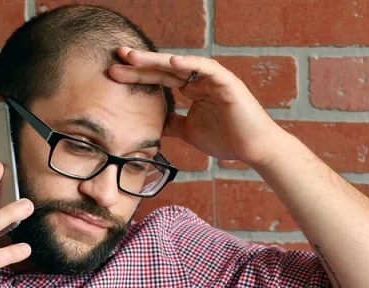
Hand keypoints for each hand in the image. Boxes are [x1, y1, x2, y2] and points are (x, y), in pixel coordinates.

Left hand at [108, 48, 286, 167]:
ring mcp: (214, 79)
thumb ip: (173, 124)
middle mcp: (201, 80)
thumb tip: (154, 124)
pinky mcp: (228, 83)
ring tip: (135, 57)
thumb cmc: (228, 140)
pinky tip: (172, 62)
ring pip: (182, 65)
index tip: (113, 74)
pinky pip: (207, 68)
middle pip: (165, 68)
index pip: (160, 79)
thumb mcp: (190, 132)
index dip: (138, 75)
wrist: (255, 150)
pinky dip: (191, 64)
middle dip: (140, 63)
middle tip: (117, 55)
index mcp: (192, 89)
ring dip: (157, 60)